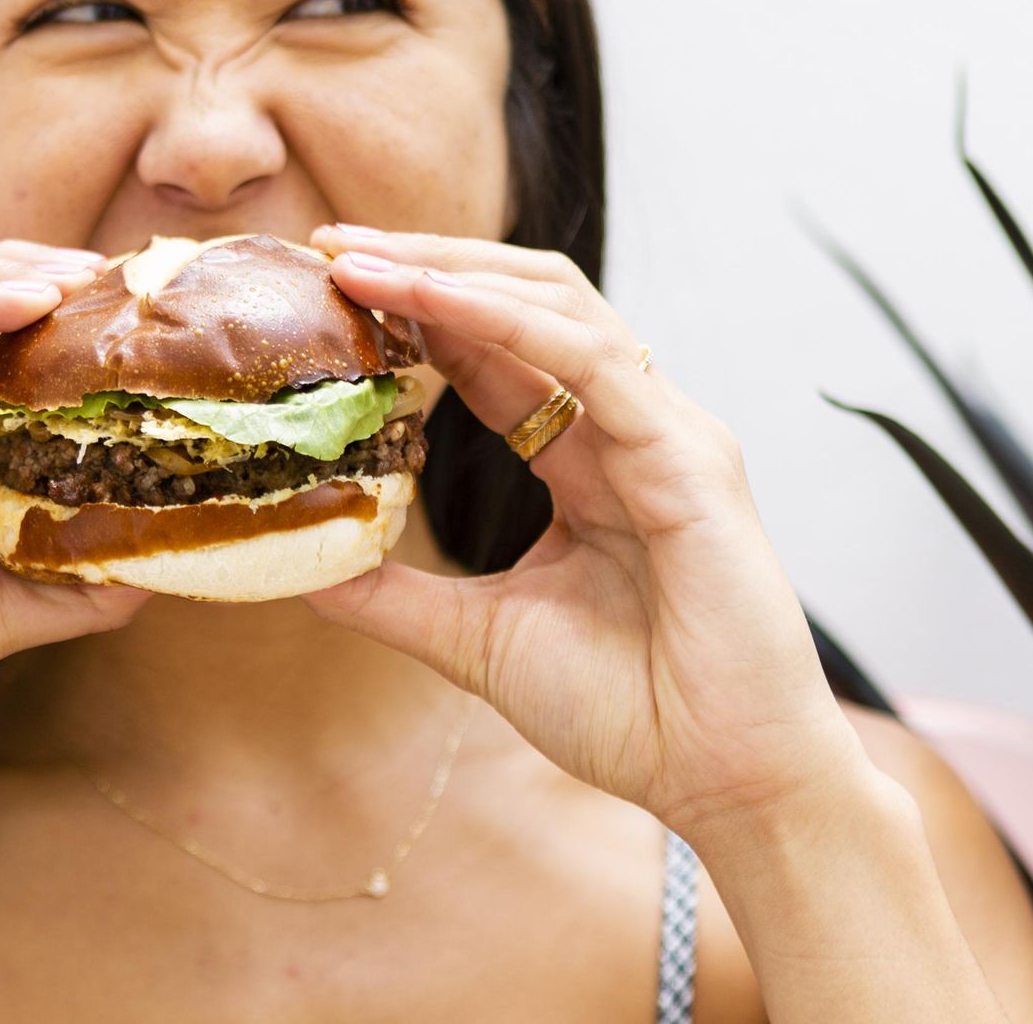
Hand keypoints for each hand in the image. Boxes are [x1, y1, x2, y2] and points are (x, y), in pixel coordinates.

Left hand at [302, 225, 870, 843]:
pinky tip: (430, 303)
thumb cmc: (630, 713)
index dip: (415, 310)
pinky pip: (593, 360)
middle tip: (330, 247)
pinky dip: (506, 321)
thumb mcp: (479, 642)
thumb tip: (306, 573)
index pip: (492, 351)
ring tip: (359, 260)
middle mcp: (629, 426)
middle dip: (426, 263)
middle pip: (523, 301)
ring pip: (557, 306)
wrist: (726, 786)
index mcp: (587, 458)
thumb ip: (398, 597)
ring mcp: (665, 432)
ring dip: (452, 273)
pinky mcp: (690, 458)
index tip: (326, 287)